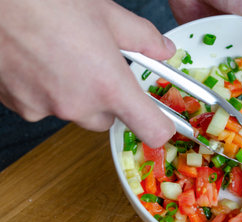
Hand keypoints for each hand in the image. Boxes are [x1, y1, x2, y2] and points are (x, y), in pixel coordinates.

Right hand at [0, 0, 175, 147]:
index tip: (164, 121)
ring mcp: (46, 109)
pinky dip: (47, 92)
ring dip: (76, 95)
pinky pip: (44, 107)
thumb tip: (163, 50)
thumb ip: (144, 39)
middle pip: (108, 120)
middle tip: (99, 68)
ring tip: (65, 58)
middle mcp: (79, 105)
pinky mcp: (20, 107)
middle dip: (109, 100)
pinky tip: (40, 63)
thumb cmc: (46, 2)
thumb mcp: (108, 14)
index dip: (161, 127)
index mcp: (109, 86)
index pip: (151, 131)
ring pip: (75, 113)